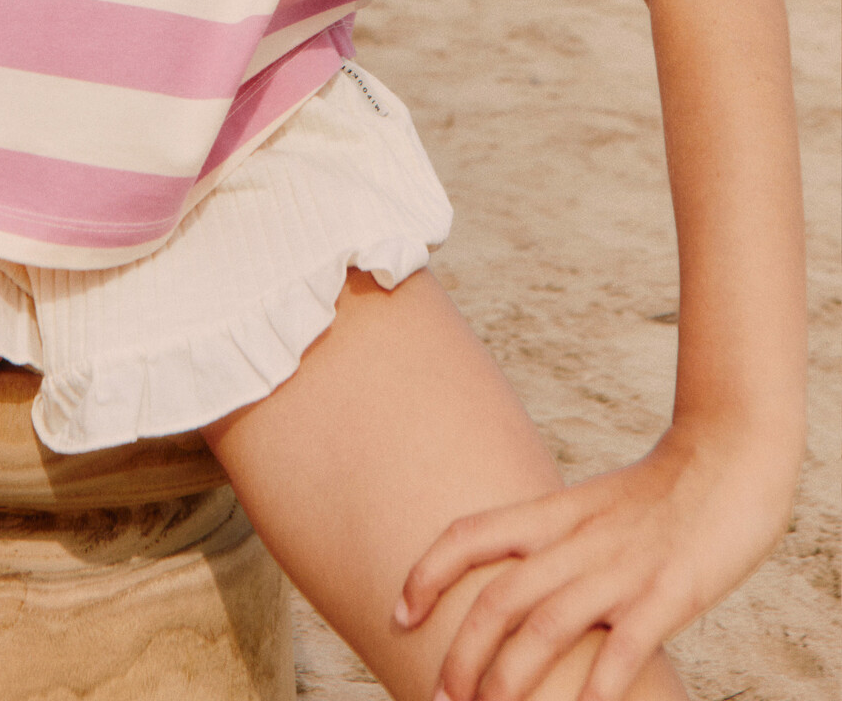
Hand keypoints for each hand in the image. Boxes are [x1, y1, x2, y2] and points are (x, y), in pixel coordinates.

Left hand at [395, 422, 796, 700]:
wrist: (731, 454)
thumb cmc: (662, 490)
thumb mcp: (592, 506)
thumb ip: (556, 540)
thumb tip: (520, 589)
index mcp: (555, 512)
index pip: (471, 534)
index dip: (427, 572)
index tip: (400, 614)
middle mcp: (578, 539)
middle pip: (499, 596)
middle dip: (462, 652)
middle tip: (440, 696)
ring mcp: (623, 567)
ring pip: (546, 626)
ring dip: (509, 678)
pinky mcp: (671, 592)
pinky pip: (626, 645)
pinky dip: (598, 685)